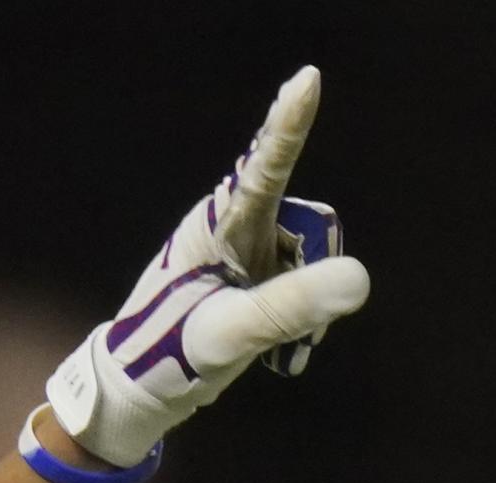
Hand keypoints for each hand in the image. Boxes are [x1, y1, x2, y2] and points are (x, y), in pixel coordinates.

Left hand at [45, 66, 373, 467]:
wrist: (139, 391)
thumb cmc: (167, 358)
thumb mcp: (230, 335)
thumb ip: (290, 306)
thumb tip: (357, 278)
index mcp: (216, 227)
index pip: (263, 167)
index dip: (289, 123)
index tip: (307, 79)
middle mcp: (232, 225)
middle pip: (309, 225)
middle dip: (313, 271)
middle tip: (282, 325)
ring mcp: (244, 248)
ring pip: (311, 255)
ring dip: (305, 298)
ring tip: (268, 338)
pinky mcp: (251, 271)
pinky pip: (303, 279)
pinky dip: (300, 310)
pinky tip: (274, 341)